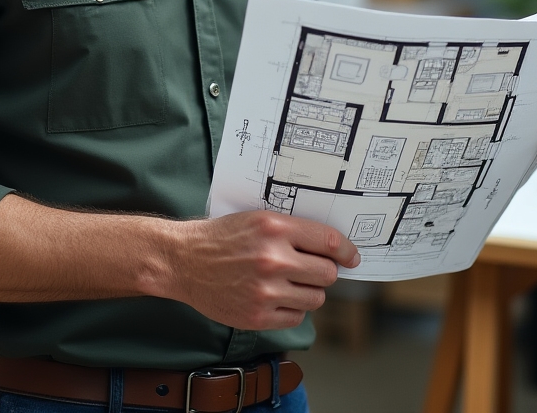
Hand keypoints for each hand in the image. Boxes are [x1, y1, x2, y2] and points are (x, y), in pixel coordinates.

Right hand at [159, 210, 359, 330]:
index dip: (346, 250)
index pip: (328, 241)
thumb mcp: (257, 219)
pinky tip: (275, 296)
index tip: (352, 257)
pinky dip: (291, 309)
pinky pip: (296, 317)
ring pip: (316, 298)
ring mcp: (267, 290)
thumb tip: (331, 248)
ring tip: (289, 283)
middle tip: (310, 268)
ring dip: (308, 291)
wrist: (185, 260)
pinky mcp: (259, 315)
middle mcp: (274, 259)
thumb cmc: (222, 237)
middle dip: (324, 271)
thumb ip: (291, 231)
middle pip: (327, 273)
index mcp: (274, 228)